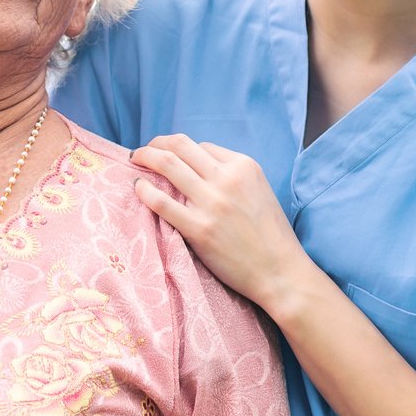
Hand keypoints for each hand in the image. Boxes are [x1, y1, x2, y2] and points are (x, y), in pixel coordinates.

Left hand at [129, 134, 310, 312]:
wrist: (280, 272)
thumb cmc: (270, 235)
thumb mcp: (259, 190)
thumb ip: (232, 176)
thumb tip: (196, 168)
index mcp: (244, 166)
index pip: (202, 146)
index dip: (182, 151)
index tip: (170, 157)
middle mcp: (227, 179)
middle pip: (180, 146)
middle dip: (157, 143)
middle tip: (143, 151)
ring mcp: (212, 203)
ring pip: (167, 165)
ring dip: (146, 157)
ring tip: (135, 160)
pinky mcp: (199, 229)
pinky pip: (161, 202)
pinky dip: (144, 190)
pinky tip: (138, 187)